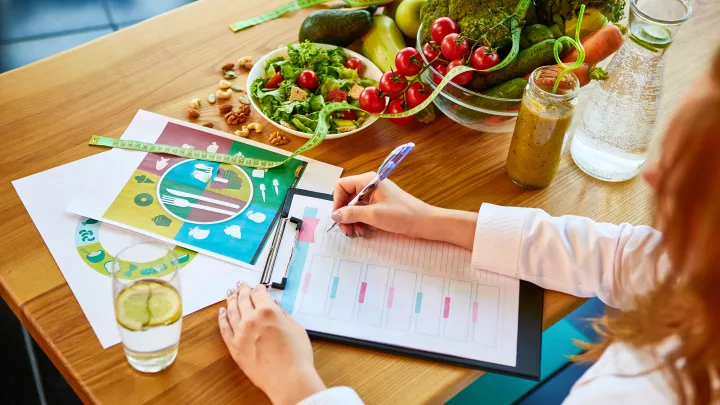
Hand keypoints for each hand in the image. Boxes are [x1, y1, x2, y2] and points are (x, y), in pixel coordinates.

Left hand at [218, 283, 325, 404]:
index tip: (259, 287)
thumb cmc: (296, 357)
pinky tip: (222, 313)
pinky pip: (224, 328)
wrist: (288, 379)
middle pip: (243, 299)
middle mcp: (251, 319)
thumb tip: (275, 308)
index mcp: (268, 312)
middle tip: (242, 287)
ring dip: (231, 300)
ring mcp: (240, 333)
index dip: (258, 288)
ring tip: (231, 295)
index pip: (259, 293)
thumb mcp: (296, 328)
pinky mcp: (234, 347)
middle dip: (243, 291)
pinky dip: (222, 318)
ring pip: (231, 311)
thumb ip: (283, 315)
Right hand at [331, 172, 434, 237]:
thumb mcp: (373, 215)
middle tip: (346, 230)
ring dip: (352, 220)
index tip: (339, 218)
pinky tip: (363, 232)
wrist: (424, 222)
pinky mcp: (379, 206)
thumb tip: (334, 215)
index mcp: (368, 181)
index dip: (337, 201)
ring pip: (354, 207)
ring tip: (356, 233)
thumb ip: (351, 213)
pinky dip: (360, 222)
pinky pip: (363, 212)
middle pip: (346, 197)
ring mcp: (375, 196)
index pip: (342, 185)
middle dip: (344, 214)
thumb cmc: (402, 215)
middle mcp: (369, 185)